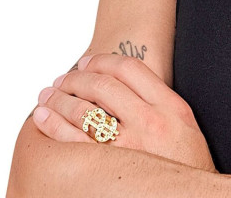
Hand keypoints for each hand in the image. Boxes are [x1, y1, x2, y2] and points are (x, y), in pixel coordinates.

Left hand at [32, 54, 216, 172]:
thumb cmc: (187, 162)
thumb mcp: (183, 122)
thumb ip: (159, 100)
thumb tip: (124, 83)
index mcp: (169, 105)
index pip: (129, 69)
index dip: (103, 61)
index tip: (88, 62)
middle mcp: (149, 121)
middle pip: (103, 86)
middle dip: (76, 78)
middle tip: (63, 79)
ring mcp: (128, 146)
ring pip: (83, 111)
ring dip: (59, 99)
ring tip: (48, 95)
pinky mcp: (109, 169)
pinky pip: (73, 142)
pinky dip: (53, 125)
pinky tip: (43, 118)